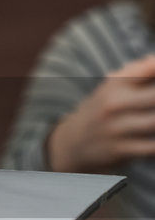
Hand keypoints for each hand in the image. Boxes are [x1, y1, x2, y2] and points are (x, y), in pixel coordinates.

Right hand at [47, 55, 154, 171]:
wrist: (72, 144)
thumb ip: (139, 71)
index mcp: (116, 83)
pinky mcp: (120, 150)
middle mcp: (114, 103)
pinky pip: (151, 148)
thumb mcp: (113, 86)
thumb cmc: (102, 110)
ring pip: (154, 122)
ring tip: (154, 116)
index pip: (150, 69)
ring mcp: (116, 128)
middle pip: (154, 97)